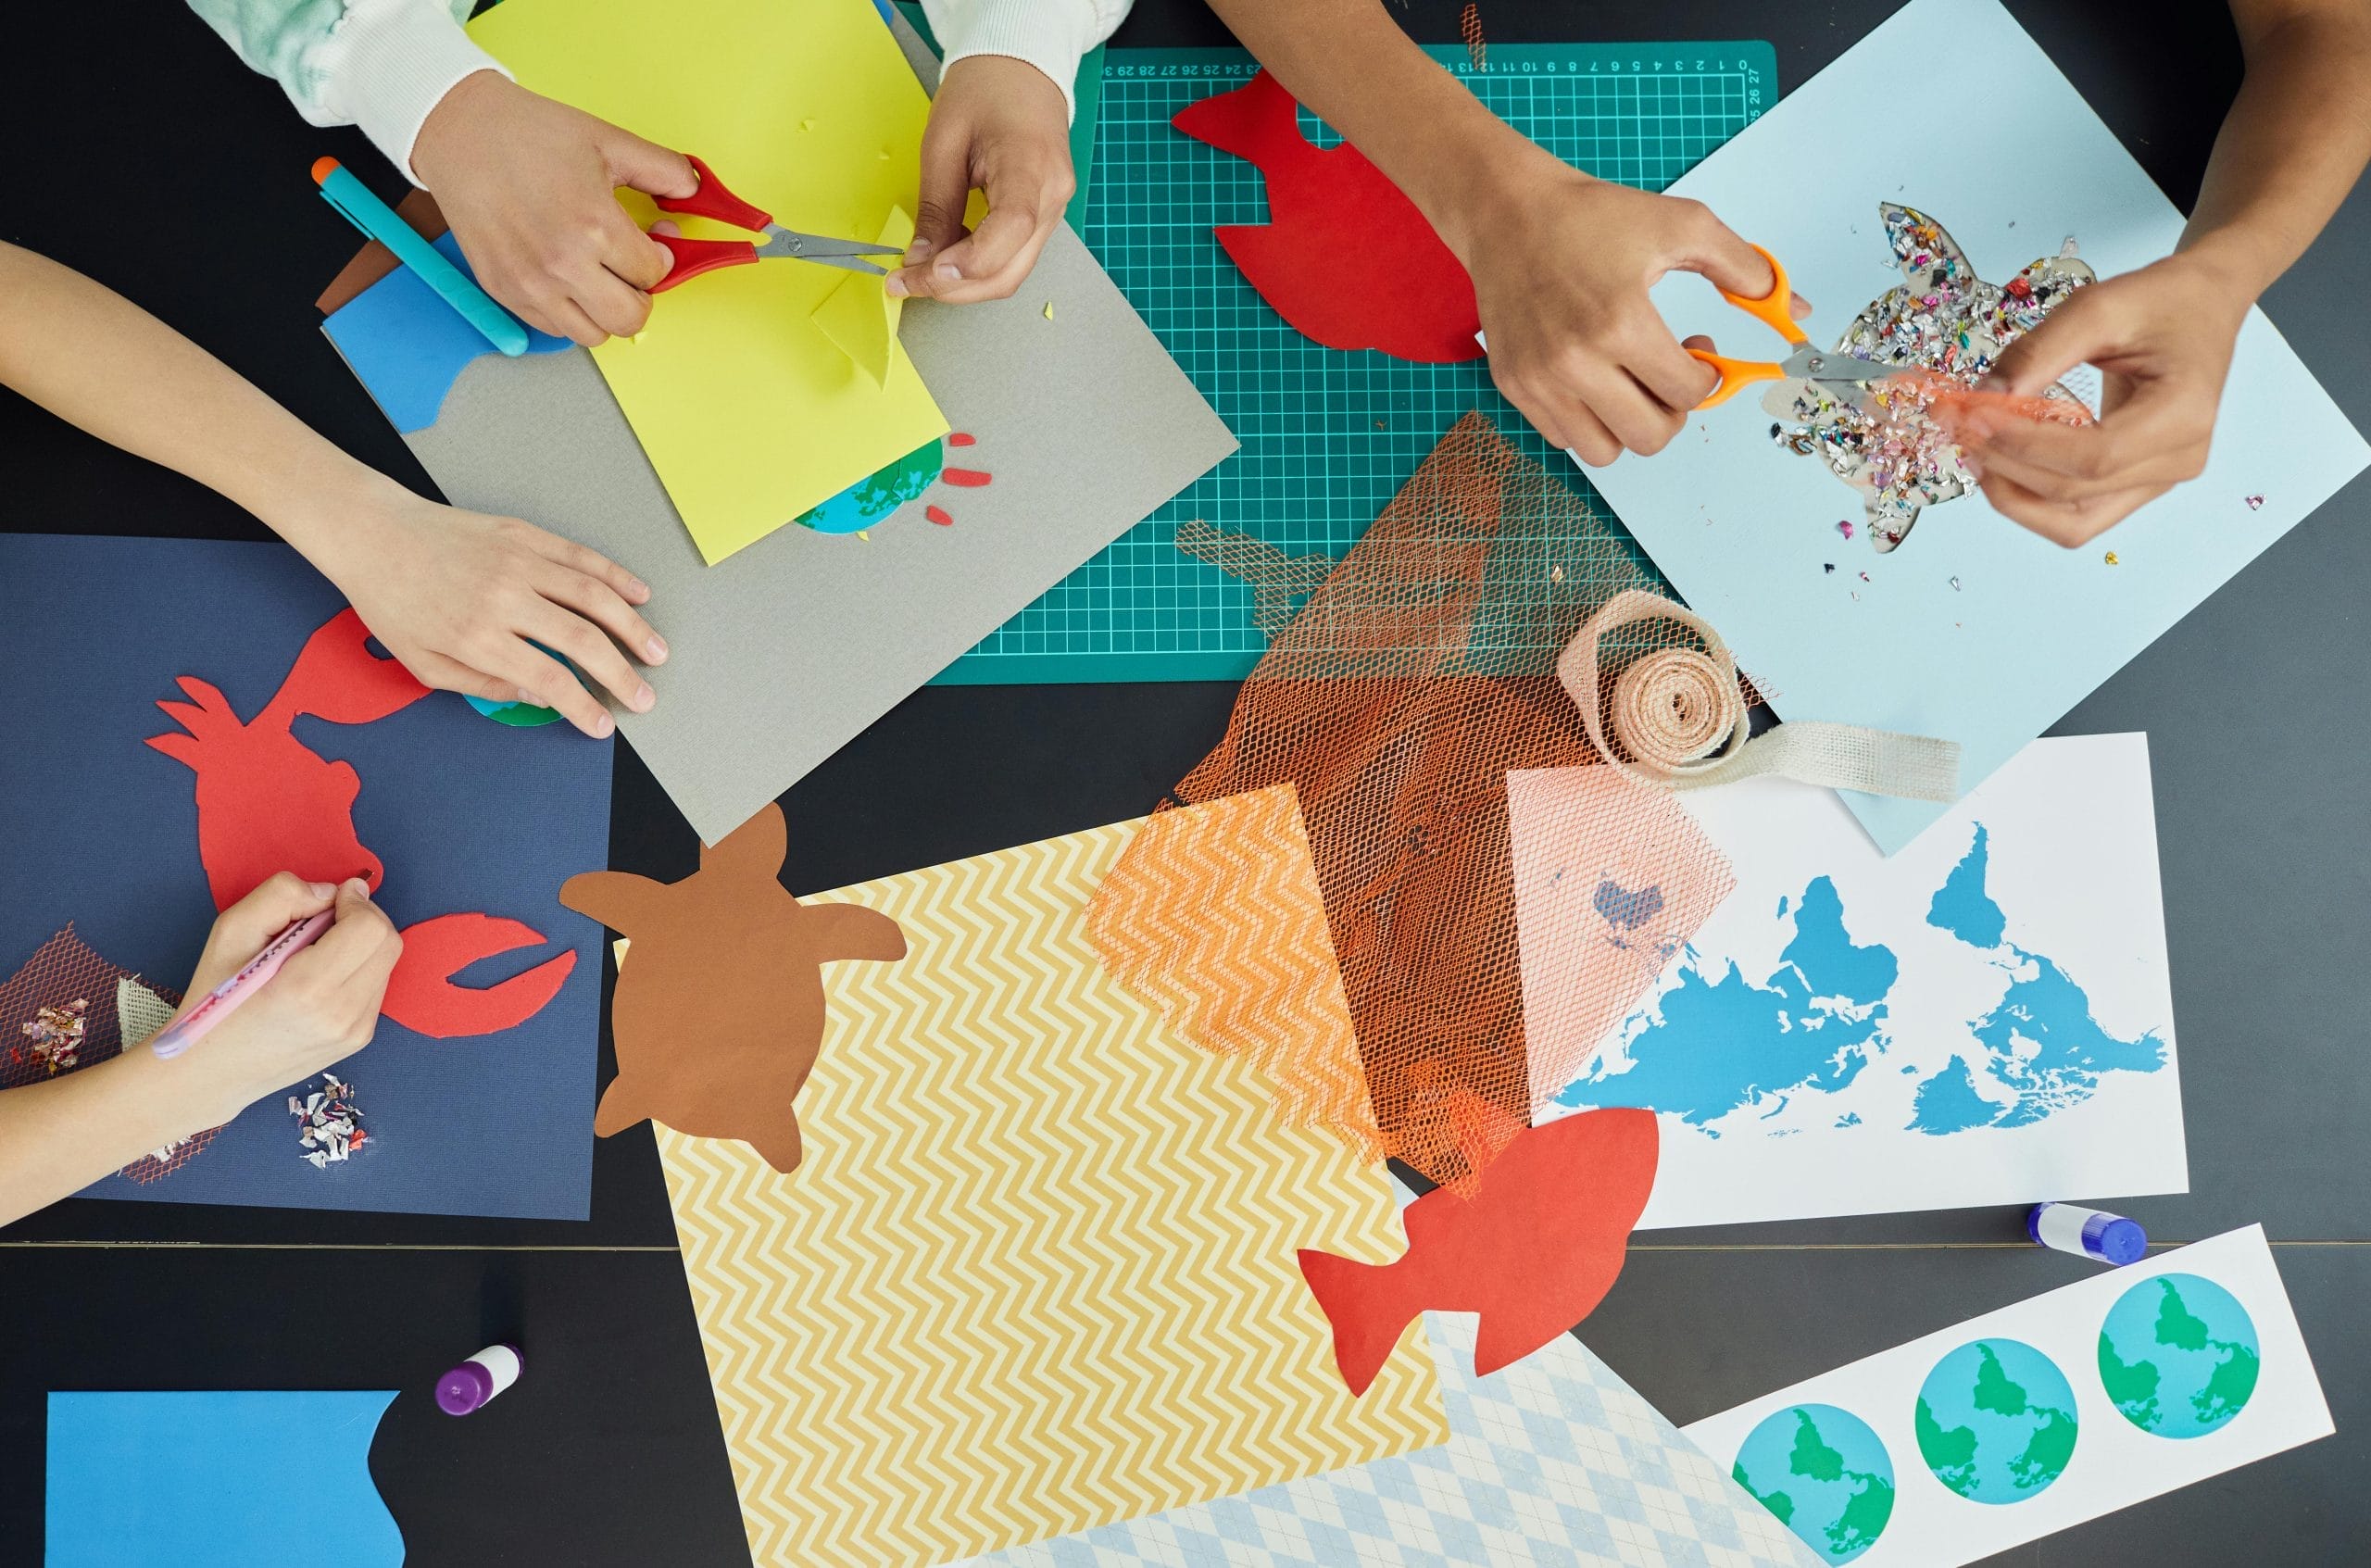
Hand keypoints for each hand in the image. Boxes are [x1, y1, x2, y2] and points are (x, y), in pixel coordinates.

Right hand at [174, 874, 402, 1125]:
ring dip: (360, 945)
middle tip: (323, 920)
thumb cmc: (214, 999)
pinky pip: (376, 986)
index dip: (354, 903)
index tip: (329, 901)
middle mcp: (341, 1014)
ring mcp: (355, 1031)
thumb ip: (282, 896)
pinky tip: (320, 977)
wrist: (212, 1072)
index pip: (370, 928)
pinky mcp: (359, 1039)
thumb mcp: (231, 932)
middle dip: (362, 919)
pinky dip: (357, 969)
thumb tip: (331, 892)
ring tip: (315, 953)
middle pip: (388, 942)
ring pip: (386, 963)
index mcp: (308, 988)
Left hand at [310, 478, 665, 737]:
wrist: (372, 534)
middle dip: (622, 674)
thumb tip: (538, 697)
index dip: (584, 706)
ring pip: (594, 596)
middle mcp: (504, 598)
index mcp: (478, 636)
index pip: (550, 678)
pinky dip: (616, 576)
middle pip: (584, 640)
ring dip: (633, 627)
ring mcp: (518, 562)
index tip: (603, 723)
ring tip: (656, 650)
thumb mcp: (423, 664)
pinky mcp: (524, 535)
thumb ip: (484, 686)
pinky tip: (638, 594)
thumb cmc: (392, 600)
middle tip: (643, 696)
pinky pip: (581, 557)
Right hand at [411, 71, 694, 343]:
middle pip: (630, 319)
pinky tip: (566, 278)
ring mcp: (530, 285)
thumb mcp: (608, 141)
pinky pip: (554, 329)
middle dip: (641, 294)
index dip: (661, 256)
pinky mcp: (503, 292)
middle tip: (632, 267)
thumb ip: (663, 170)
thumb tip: (695, 191)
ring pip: (593, 335)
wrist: (461, 132)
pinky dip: (569, 313)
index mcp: (594, 227)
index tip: (652, 240)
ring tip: (598, 275)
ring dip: (605, 310)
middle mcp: (562, 265)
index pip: (653, 274)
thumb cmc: (529, 133)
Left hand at [887, 56, 1074, 303]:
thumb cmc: (985, 90)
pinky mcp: (1044, 217)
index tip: (926, 271)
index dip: (970, 262)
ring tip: (920, 274)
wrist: (1021, 70)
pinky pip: (1013, 257)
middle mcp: (1052, 195)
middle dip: (955, 287)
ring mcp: (1053, 210)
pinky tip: (948, 258)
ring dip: (964, 284)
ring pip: (1011, 272)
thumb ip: (935, 206)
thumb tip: (920, 259)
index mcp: (1031, 164)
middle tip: (906, 283)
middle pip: (1009, 269)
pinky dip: (978, 268)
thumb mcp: (943, 141)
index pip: (1011, 229)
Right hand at [1456, 156, 1799, 463]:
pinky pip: (1564, 438)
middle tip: (1668, 372)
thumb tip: (1794, 312)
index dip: (1708, 376)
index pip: (1688, 393)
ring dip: (1629, 425)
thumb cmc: (1592, 216)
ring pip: (1605, 452)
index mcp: (1619, 322)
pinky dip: (1589, 420)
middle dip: (1674, 410)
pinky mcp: (1513, 386)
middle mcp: (1573, 361)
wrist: (1508, 213)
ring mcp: (1539, 380)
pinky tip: (1594, 377)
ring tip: (1630, 382)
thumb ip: (1745, 269)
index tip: (1698, 347)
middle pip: (1650, 436)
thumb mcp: (1682, 226)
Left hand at [1947, 255, 2248, 545]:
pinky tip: (1997, 461)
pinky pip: (2075, 516)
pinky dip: (2029, 497)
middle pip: (2073, 493)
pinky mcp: (2137, 487)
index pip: (2092, 456)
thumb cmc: (2160, 302)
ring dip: (2010, 494)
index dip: (2024, 444)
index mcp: (2184, 415)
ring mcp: (2160, 482)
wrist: (2200, 308)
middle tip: (1953, 424)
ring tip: (1971, 448)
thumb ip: (2039, 352)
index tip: (1971, 415)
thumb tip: (1983, 397)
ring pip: (2071, 522)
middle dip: (2003, 464)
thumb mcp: (2100, 305)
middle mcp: (2180, 460)